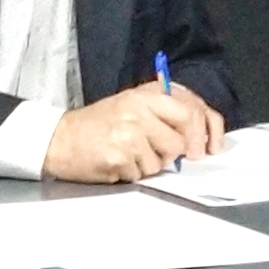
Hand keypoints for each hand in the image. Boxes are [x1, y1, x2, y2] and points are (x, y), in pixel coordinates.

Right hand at [43, 82, 223, 182]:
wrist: (60, 138)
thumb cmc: (100, 123)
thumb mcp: (132, 103)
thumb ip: (165, 110)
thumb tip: (202, 130)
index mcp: (146, 95)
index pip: (191, 110)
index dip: (206, 131)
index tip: (208, 148)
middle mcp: (139, 111)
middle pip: (181, 140)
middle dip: (177, 153)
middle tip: (165, 156)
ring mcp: (128, 135)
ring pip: (162, 161)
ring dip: (151, 164)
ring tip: (131, 155)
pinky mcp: (118, 158)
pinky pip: (142, 174)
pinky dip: (133, 173)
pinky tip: (119, 163)